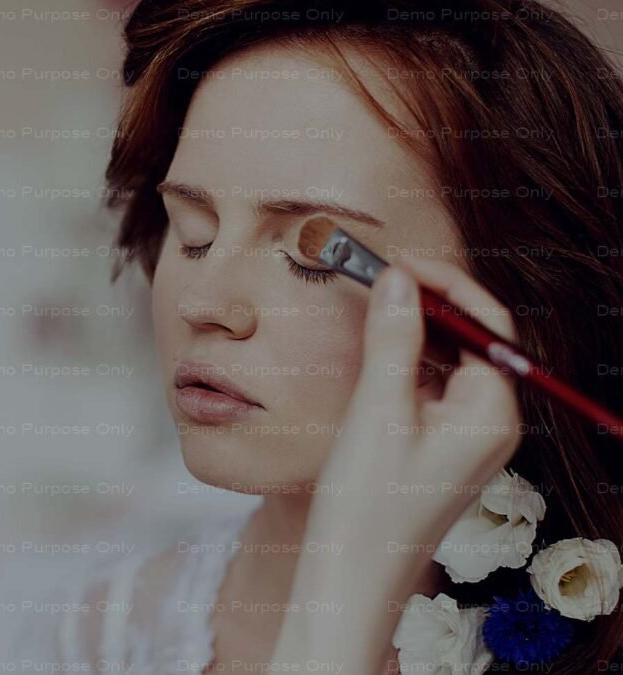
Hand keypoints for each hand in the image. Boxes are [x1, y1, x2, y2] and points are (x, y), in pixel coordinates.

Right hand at [268, 258, 523, 673]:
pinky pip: (430, 386)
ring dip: (413, 328)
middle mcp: (488, 423)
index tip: (397, 262)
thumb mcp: (378, 411)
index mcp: (491, 414)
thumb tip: (398, 278)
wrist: (351, 574)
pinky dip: (405, 359)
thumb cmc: (369, 504)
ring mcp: (464, 436)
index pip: (484, 326)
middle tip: (377, 274)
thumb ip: (393, 339)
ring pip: (447, 360)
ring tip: (373, 301)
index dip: (445, 285)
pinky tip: (375, 346)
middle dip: (427, 301)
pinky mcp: (437, 446)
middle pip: (470, 339)